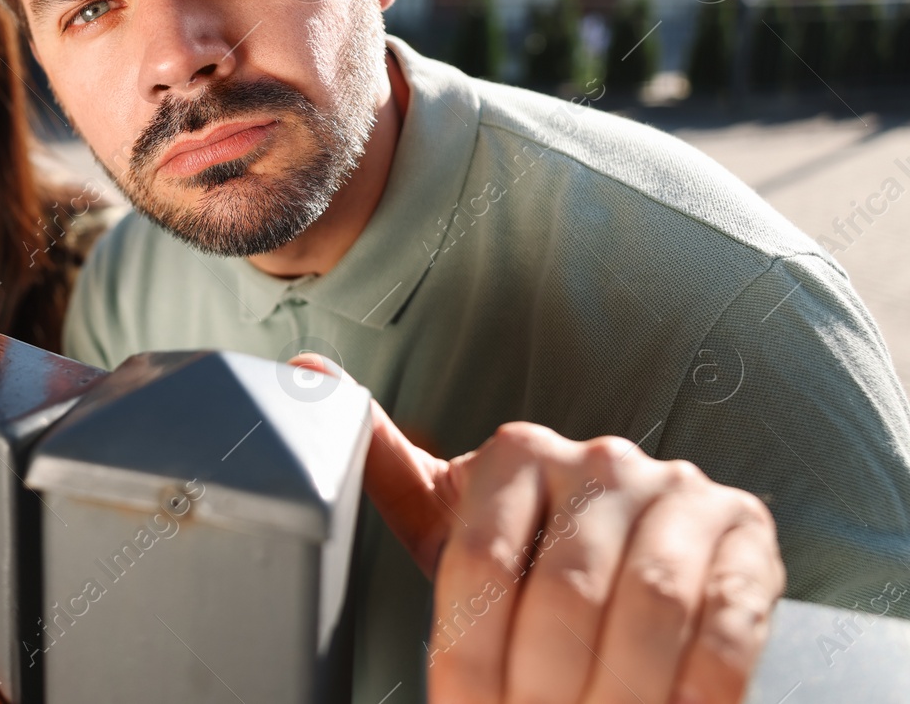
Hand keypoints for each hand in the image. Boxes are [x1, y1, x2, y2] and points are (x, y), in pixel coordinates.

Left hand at [291, 354, 783, 703]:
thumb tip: (302, 377)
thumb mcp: (449, 512)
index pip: (477, 563)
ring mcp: (681, 496)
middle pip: (561, 593)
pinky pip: (729, 625)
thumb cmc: (522, 542)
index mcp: (517, 452)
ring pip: (647, 608)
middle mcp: (602, 461)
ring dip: (615, 696)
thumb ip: (379, 462)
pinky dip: (698, 691)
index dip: (466, 657)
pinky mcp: (747, 541)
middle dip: (538, 690)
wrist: (638, 544)